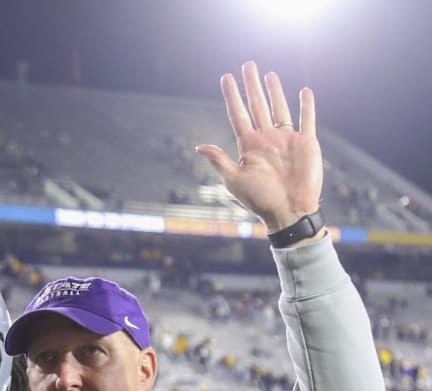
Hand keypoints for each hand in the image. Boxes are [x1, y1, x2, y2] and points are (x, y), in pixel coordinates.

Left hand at [196, 61, 322, 232]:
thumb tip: (198, 146)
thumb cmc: (260, 199)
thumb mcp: (235, 179)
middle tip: (247, 64)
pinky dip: (307, 106)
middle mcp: (266, 138)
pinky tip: (304, 91)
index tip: (226, 77)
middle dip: (251, 85)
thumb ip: (219, 160)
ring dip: (275, 90)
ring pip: (279, 108)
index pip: (238, 113)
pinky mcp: (306, 143)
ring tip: (268, 73)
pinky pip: (307, 120)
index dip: (232, 95)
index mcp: (249, 145)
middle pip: (257, 105)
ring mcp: (286, 139)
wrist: (289, 211)